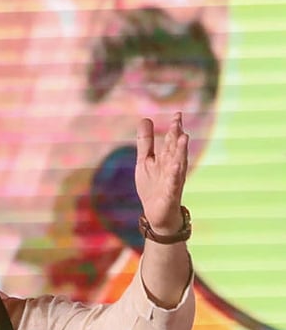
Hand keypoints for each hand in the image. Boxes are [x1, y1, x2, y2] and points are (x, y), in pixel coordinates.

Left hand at [135, 112, 188, 234]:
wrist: (157, 214)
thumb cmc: (153, 186)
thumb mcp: (145, 161)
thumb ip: (145, 142)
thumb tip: (146, 119)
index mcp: (166, 160)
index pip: (171, 142)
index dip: (174, 129)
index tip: (177, 114)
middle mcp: (172, 168)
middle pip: (175, 150)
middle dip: (177, 136)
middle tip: (179, 121)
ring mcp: (172, 181)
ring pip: (178, 164)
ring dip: (180, 152)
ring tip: (184, 137)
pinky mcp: (170, 195)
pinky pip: (173, 184)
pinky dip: (175, 175)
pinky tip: (176, 167)